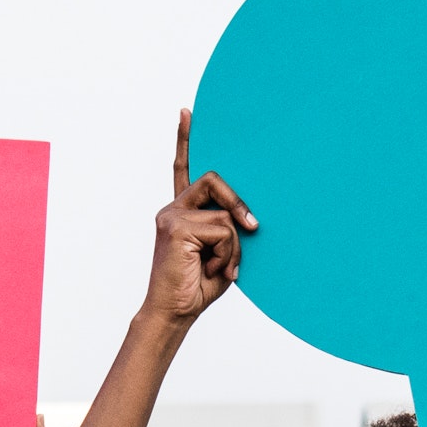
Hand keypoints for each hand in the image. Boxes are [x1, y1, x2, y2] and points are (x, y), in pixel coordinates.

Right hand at [147, 109, 253, 330]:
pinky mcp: (176, 227)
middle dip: (239, 203)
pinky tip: (214, 269)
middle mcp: (174, 209)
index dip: (185, 140)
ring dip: (234, 245)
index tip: (186, 113)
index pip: (183, 169)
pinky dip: (227, 253)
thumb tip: (247, 218)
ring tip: (222, 267)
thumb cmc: (200, 286)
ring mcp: (172, 216)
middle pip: (214, 181)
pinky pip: (222, 229)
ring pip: (225, 213)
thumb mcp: (223, 251)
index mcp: (183, 212)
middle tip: (254, 228)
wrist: (176, 313)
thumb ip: (230, 228)